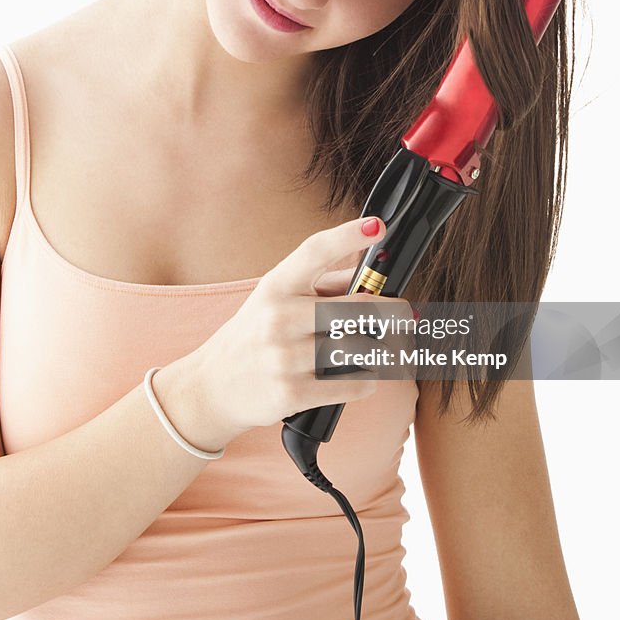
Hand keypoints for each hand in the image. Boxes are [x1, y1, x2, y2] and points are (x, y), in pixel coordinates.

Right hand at [158, 216, 411, 449]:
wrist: (214, 386)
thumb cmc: (255, 335)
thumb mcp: (277, 299)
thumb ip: (324, 282)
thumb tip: (369, 268)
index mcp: (276, 286)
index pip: (314, 251)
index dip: (348, 235)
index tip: (377, 226)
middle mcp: (278, 316)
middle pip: (357, 308)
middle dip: (391, 312)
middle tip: (405, 314)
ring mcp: (283, 356)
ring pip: (362, 348)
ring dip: (382, 350)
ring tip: (382, 348)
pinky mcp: (292, 392)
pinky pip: (354, 383)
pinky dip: (368, 380)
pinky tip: (362, 374)